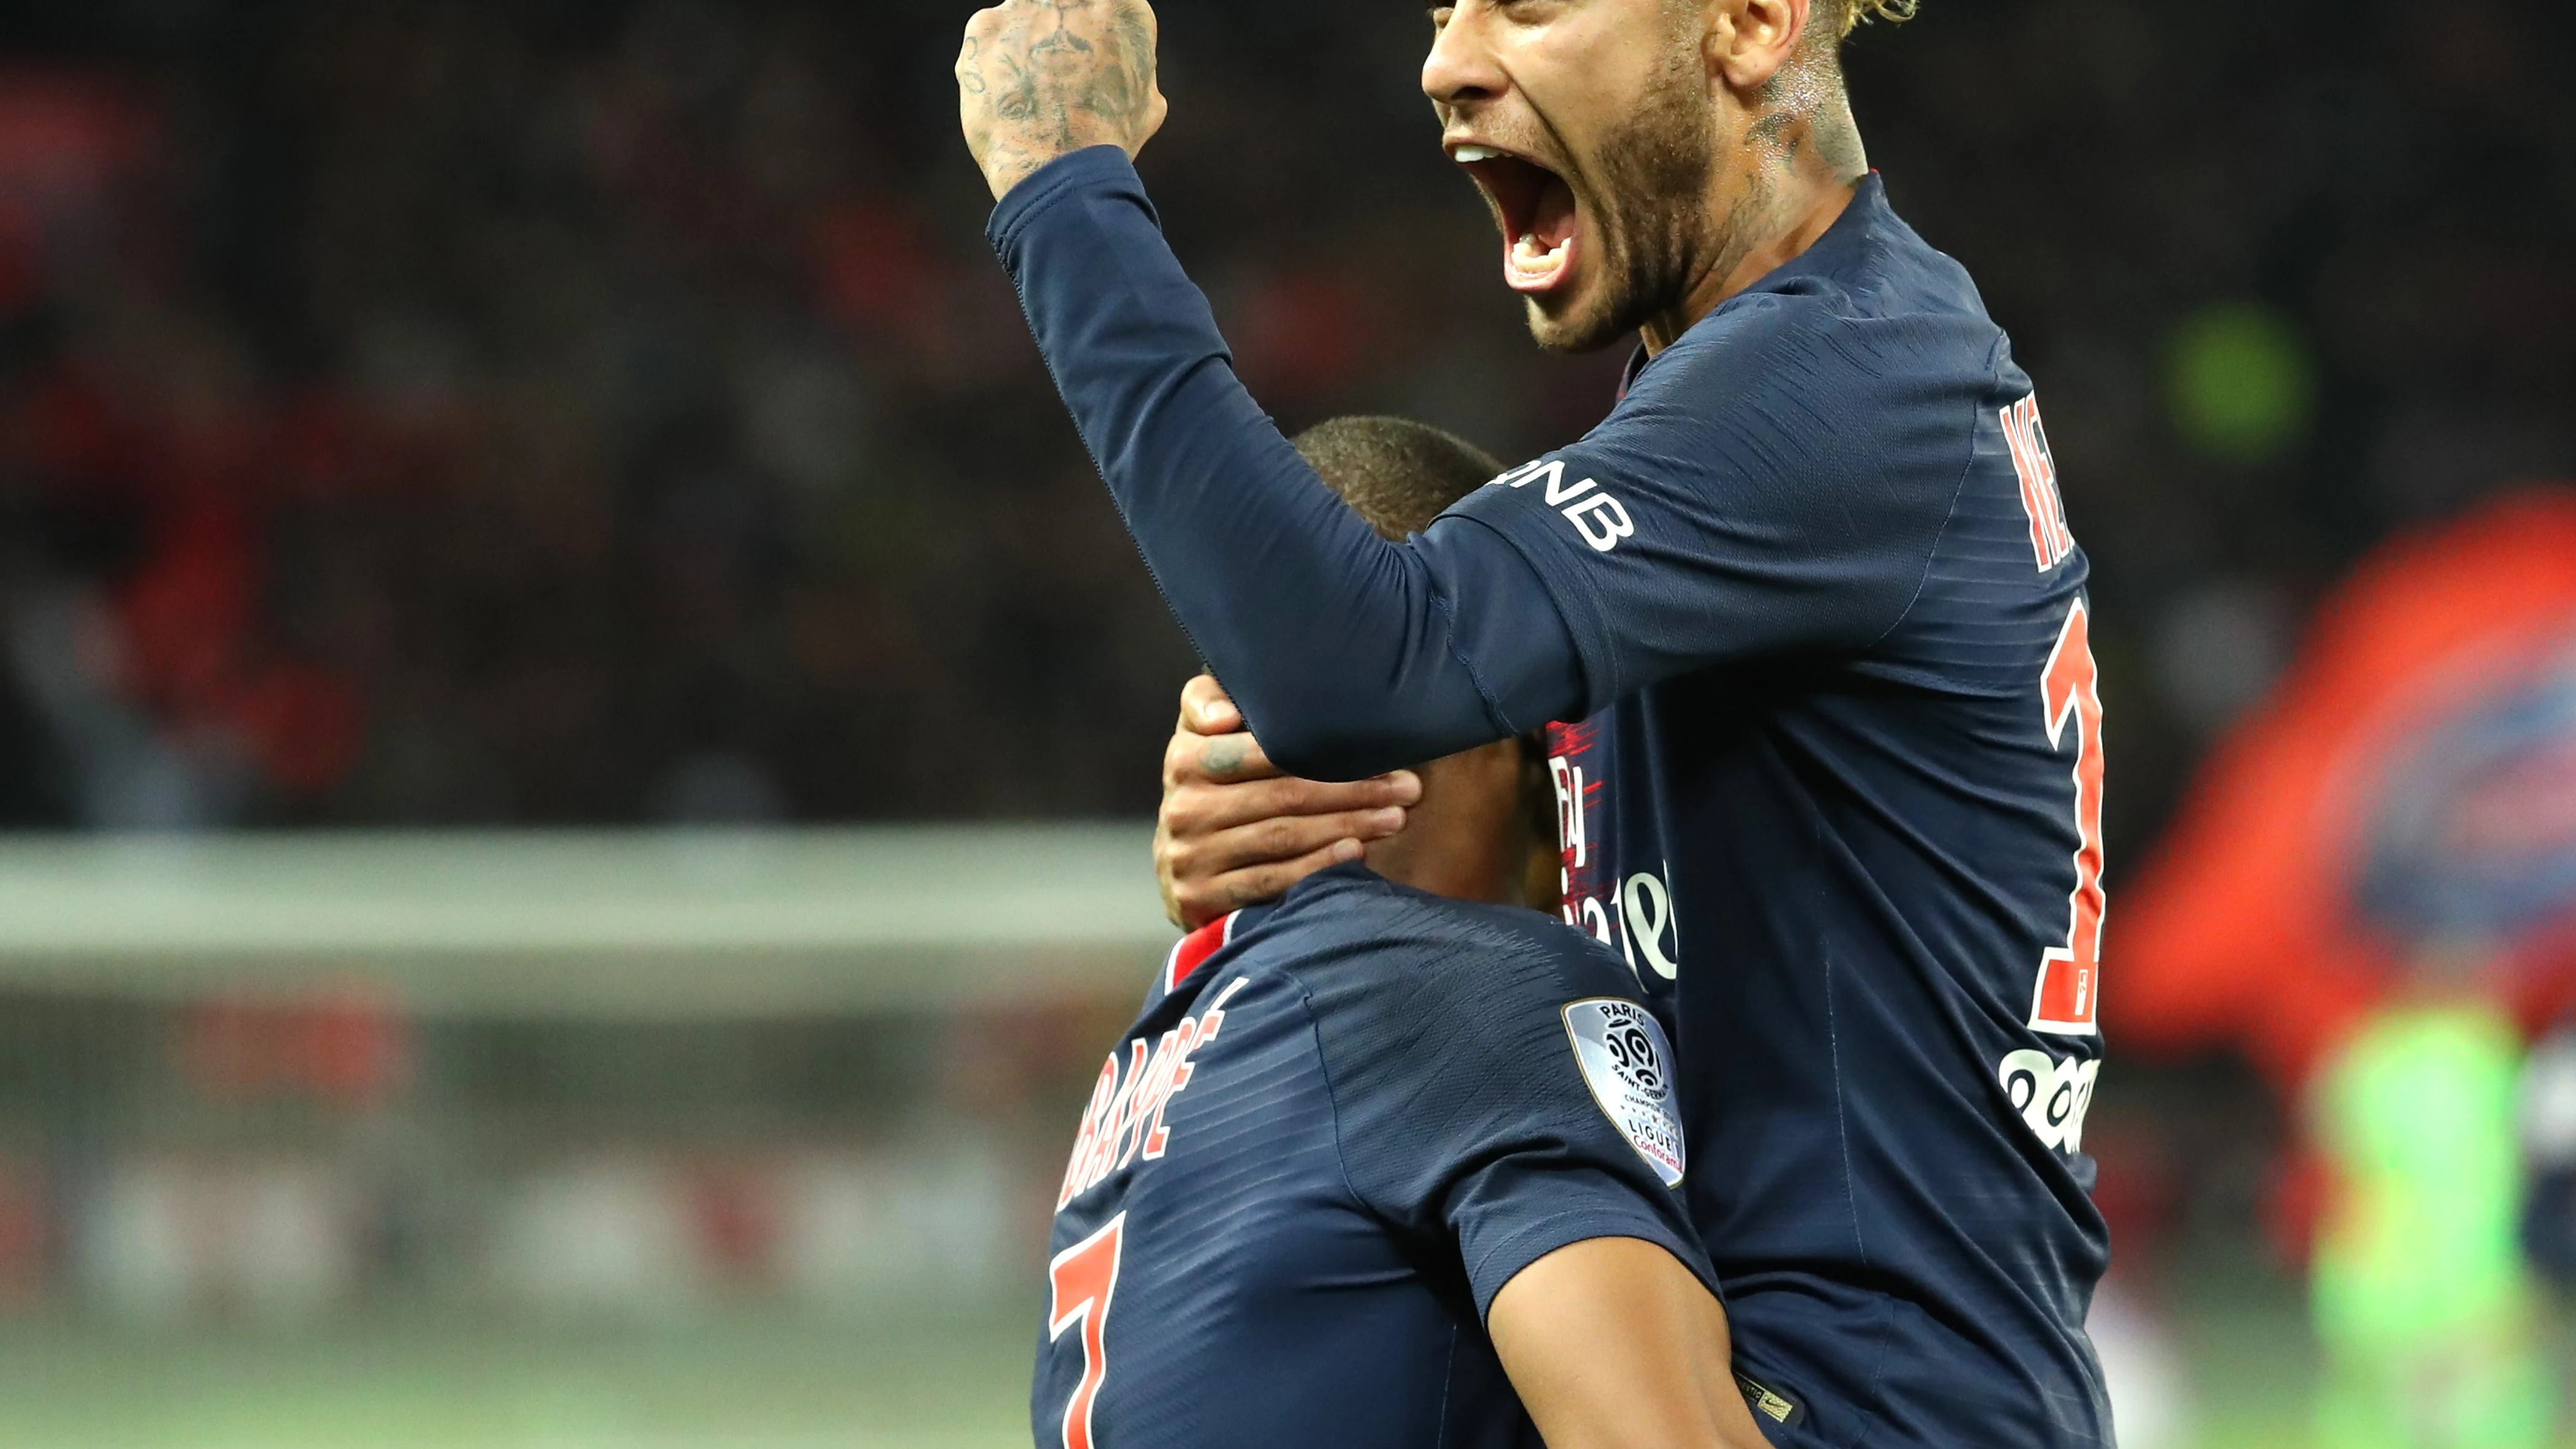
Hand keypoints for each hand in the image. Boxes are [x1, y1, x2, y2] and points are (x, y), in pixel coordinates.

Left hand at [957, 0, 1169, 201]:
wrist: (1058, 169)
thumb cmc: (1108, 142)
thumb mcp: (1146, 104)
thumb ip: (1133, 70)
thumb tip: (1121, 72)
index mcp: (1121, 6)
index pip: (1104, 7)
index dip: (1095, 37)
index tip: (1087, 57)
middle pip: (1060, 6)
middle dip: (1056, 35)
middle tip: (1055, 77)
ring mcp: (1024, 5)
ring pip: (1023, 19)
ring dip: (1024, 48)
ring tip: (1029, 96)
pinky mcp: (985, 26)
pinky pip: (989, 38)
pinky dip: (993, 65)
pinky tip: (1006, 99)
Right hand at [1154, 675, 1421, 928]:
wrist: (1180, 862)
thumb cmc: (1212, 784)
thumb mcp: (1202, 735)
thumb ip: (1210, 700)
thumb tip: (1227, 714)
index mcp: (1185, 758)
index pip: (1262, 753)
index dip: (1325, 752)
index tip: (1381, 752)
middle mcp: (1183, 808)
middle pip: (1282, 796)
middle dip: (1353, 791)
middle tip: (1406, 788)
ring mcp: (1190, 856)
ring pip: (1282, 837)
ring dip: (1346, 827)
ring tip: (1394, 818)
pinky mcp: (1199, 897)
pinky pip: (1269, 881)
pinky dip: (1316, 867)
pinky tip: (1355, 854)